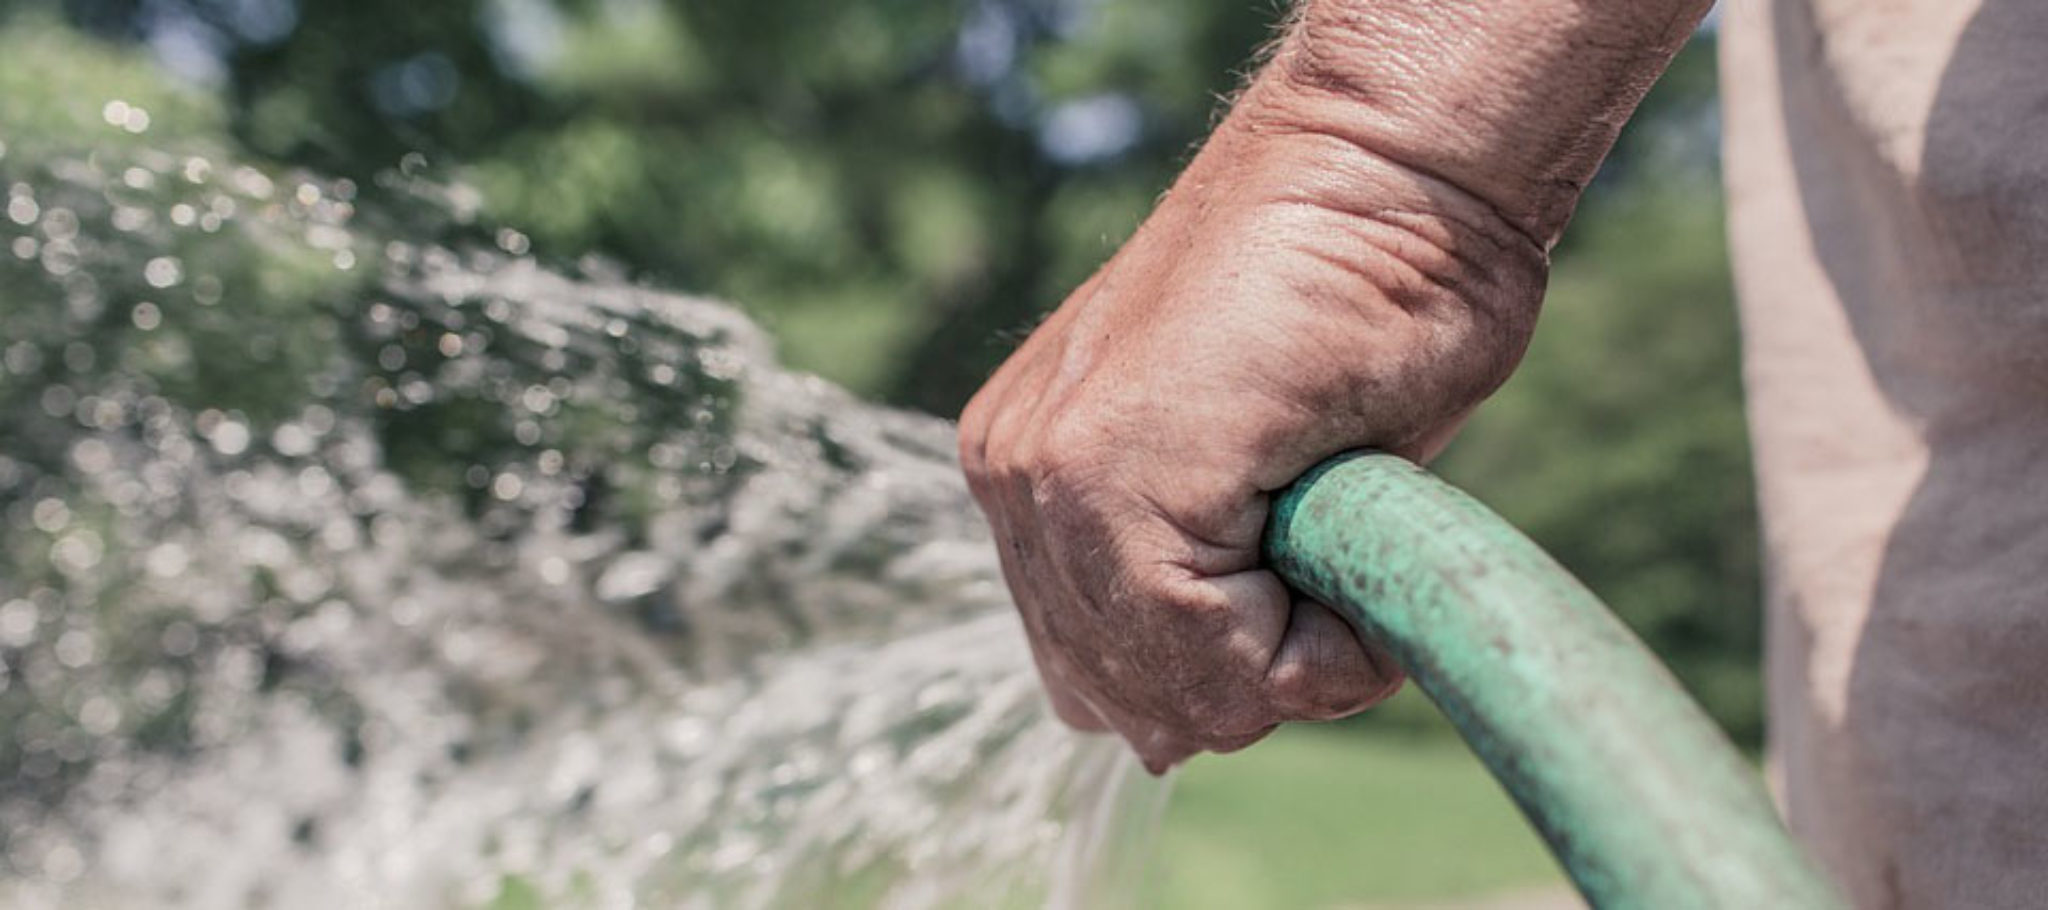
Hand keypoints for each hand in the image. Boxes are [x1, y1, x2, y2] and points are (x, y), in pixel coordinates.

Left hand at [958, 65, 1551, 771]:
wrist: (1392, 174)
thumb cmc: (1360, 304)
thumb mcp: (1259, 479)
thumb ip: (1195, 585)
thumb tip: (1166, 734)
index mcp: (1035, 477)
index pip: (1102, 676)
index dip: (1230, 672)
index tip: (1312, 582)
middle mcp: (1016, 480)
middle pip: (1125, 703)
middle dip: (1249, 677)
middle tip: (1331, 563)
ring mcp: (1045, 475)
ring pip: (1171, 694)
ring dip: (1289, 661)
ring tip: (1341, 541)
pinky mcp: (1103, 474)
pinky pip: (1213, 658)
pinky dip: (1319, 649)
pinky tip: (1348, 541)